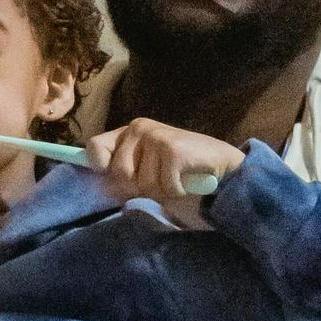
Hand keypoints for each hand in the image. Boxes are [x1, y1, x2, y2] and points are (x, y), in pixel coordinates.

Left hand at [87, 117, 243, 223]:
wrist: (225, 170)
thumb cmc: (183, 175)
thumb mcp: (147, 173)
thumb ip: (125, 176)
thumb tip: (103, 187)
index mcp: (129, 133)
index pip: (95, 147)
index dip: (100, 167)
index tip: (113, 176)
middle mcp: (139, 128)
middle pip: (118, 172)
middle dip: (139, 187)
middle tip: (162, 181)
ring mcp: (156, 136)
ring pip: (142, 182)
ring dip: (162, 190)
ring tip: (177, 178)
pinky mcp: (173, 149)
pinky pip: (164, 186)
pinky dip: (178, 191)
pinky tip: (188, 180)